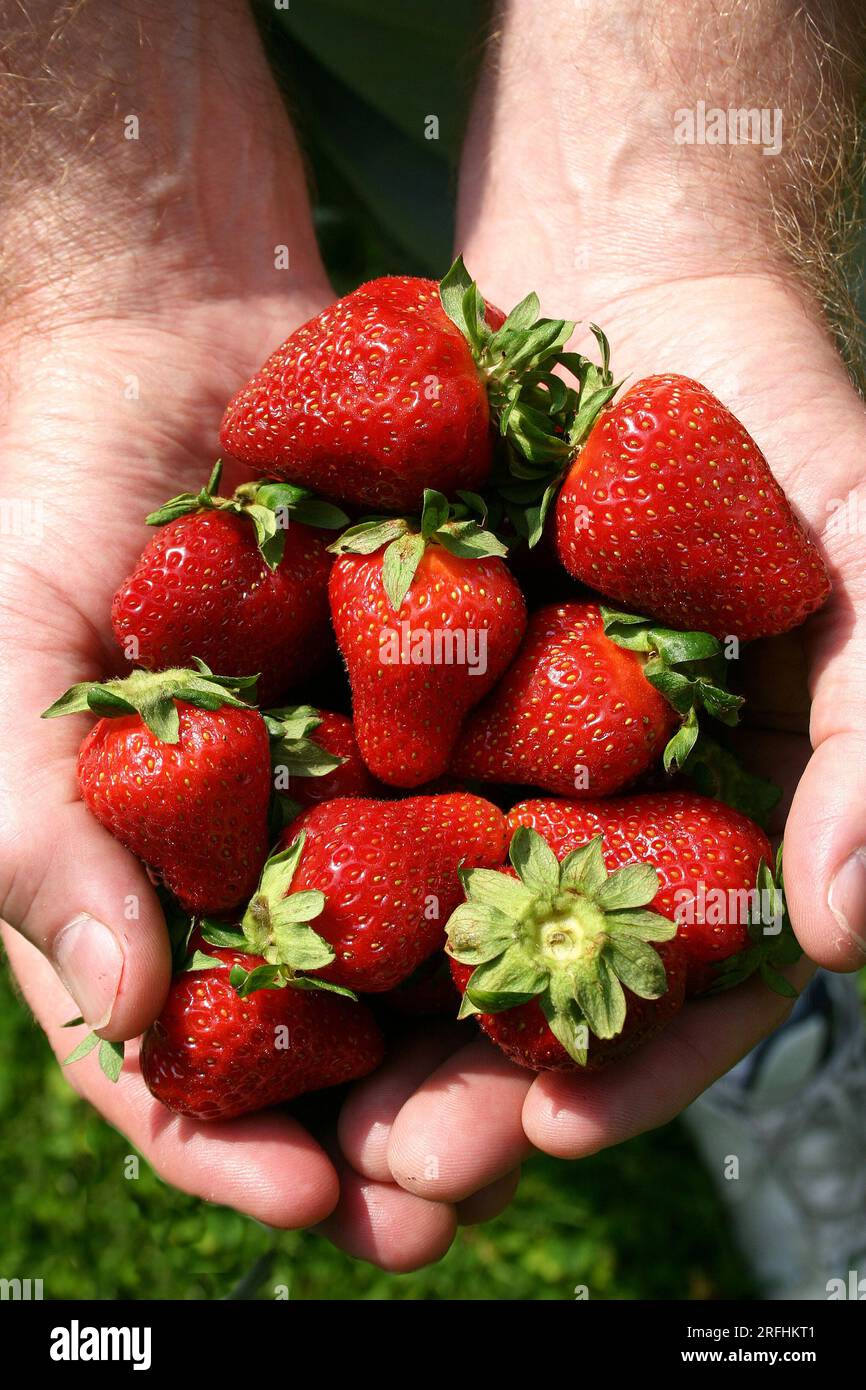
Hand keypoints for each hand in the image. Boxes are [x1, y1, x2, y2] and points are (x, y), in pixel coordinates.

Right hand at [0, 0, 493, 1268]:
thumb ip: (42, 839)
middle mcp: (265, 861)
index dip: (230, 1144)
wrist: (160, 341)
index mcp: (147, 889)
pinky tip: (607, 929)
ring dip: (490, 1035)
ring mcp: (361, 790)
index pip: (178, 1058)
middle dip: (389, 1124)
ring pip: (437, 948)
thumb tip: (129, 1012)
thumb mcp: (9, 681)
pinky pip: (507, 807)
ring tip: (547, 1107)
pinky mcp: (448, 713)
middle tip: (454, 1190)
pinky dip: (553, 874)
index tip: (302, 1203)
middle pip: (332, 1040)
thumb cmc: (43, 510)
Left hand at [339, 0, 865, 1204]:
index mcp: (713, 805)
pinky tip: (226, 930)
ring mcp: (487, 745)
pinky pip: (334, 786)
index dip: (632, 1066)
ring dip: (362, 1018)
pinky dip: (288, 859)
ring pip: (418, 913)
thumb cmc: (778, 412)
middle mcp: (595, 797)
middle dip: (466, 1085)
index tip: (552, 1134)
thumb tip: (839, 930)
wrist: (635, 266)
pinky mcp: (387, 679)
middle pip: (530, 979)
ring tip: (288, 1110)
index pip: (682, 981)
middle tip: (390, 1174)